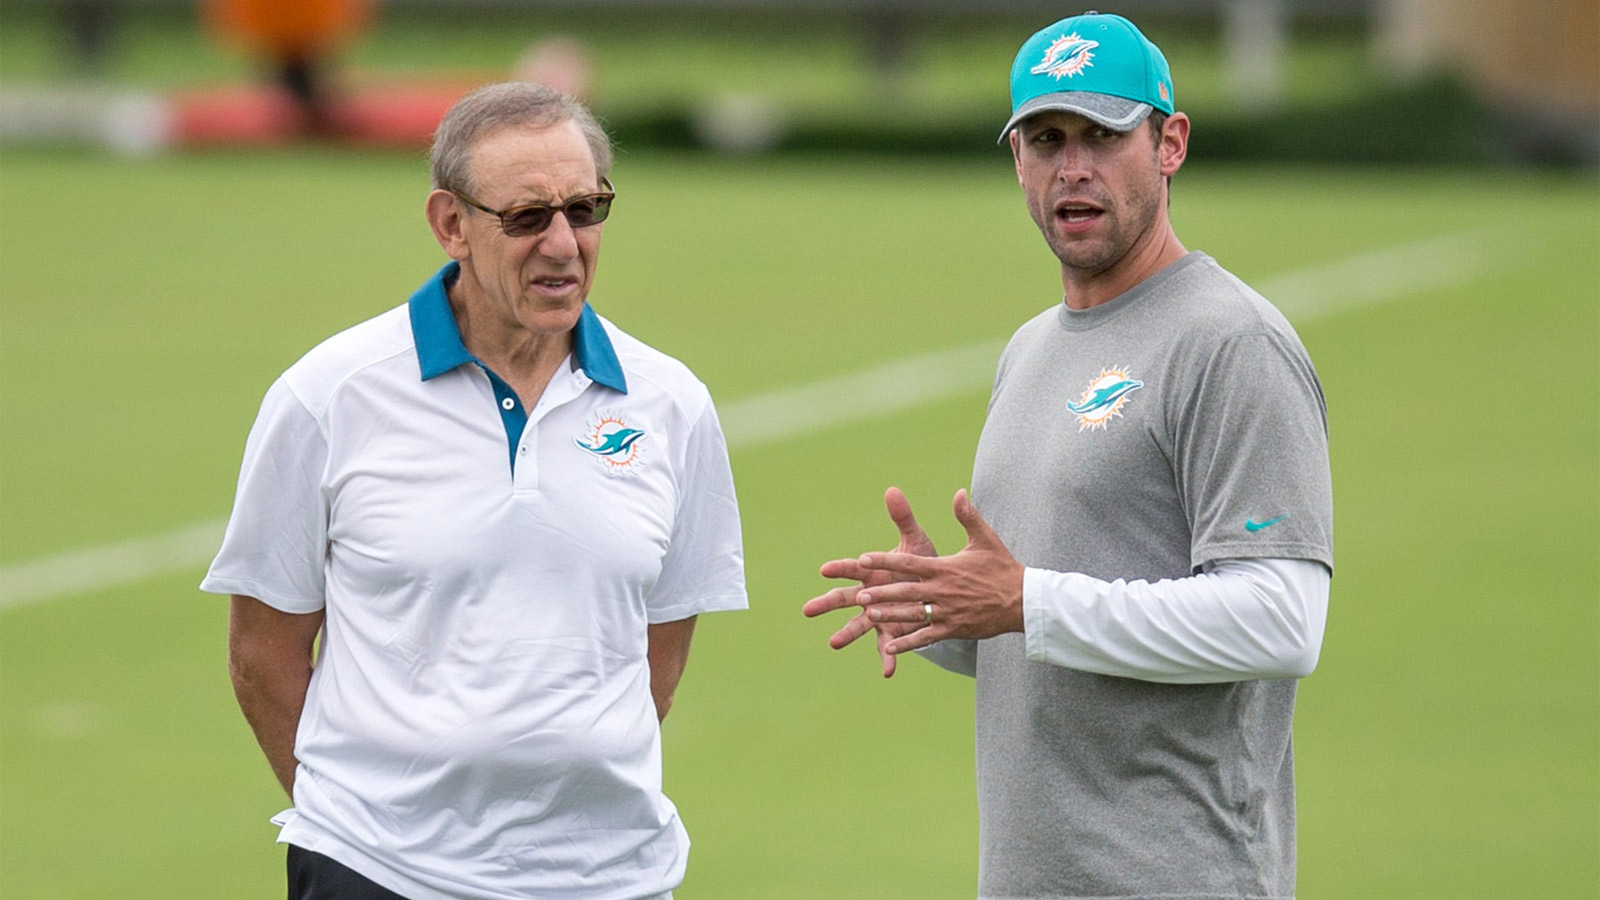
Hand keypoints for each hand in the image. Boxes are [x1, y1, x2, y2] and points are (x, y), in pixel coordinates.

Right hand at [803, 487, 936, 676]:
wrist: (941, 587)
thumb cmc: (922, 562)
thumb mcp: (915, 540)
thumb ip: (902, 518)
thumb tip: (892, 489)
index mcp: (872, 571)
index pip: (853, 568)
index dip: (840, 569)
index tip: (825, 569)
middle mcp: (870, 594)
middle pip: (844, 598)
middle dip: (826, 604)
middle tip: (807, 610)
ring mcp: (879, 614)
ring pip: (859, 625)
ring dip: (847, 634)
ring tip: (833, 643)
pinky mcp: (892, 631)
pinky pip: (888, 647)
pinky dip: (888, 659)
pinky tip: (888, 672)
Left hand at [852, 489, 1023, 656]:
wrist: (1023, 600)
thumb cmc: (1002, 567)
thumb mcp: (985, 539)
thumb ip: (968, 516)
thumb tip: (959, 492)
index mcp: (945, 568)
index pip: (909, 563)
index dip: (885, 561)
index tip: (863, 558)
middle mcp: (943, 590)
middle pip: (906, 591)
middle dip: (882, 593)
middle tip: (859, 595)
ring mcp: (948, 612)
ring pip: (913, 615)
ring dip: (890, 616)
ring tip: (868, 615)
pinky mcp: (954, 629)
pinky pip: (926, 637)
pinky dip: (908, 643)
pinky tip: (889, 647)